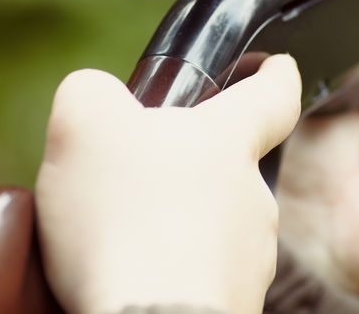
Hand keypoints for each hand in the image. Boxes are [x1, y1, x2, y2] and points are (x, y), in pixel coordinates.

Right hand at [35, 55, 300, 313]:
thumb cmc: (125, 220)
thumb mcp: (84, 123)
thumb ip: (92, 91)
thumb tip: (97, 98)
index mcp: (228, 140)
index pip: (275, 93)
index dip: (273, 74)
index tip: (273, 67)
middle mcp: (253, 195)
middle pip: (230, 165)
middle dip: (191, 166)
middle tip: (137, 179)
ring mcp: (250, 255)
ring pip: (217, 224)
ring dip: (180, 224)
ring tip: (127, 238)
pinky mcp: (235, 303)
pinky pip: (205, 276)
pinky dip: (174, 273)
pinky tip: (136, 279)